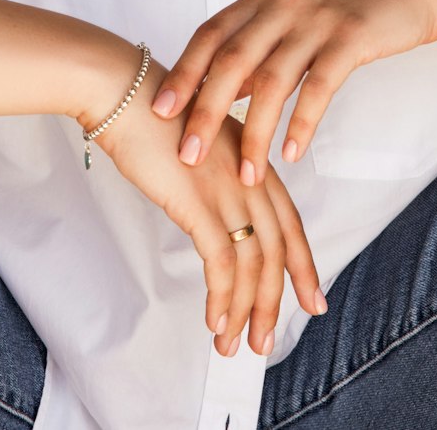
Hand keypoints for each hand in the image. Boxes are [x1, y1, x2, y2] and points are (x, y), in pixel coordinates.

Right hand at [86, 57, 324, 356]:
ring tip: (234, 345)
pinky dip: (221, 298)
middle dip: (275, 301)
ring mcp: (227, 187)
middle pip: (276, 249)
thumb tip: (217, 212)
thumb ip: (219, 173)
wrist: (125, 91)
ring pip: (253, 263)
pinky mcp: (198, 201)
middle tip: (267, 341)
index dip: (302, 265)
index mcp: (253, 160)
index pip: (289, 222)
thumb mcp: (201, 142)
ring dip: (245, 311)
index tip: (311, 299)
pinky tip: (214, 321)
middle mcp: (249, 175)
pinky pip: (221, 262)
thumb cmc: (153, 116)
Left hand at [151, 0, 436, 183]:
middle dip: (204, 110)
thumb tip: (224, 90)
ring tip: (247, 174)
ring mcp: (317, 18)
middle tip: (188, 154)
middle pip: (231, 60)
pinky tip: (293, 153)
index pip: (210, 34)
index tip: (159, 112)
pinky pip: (319, 86)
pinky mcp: (352, 36)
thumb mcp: (299, 13)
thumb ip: (262, 44)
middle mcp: (284, 1)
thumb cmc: (356, 3)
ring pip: (271, 80)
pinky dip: (301, 123)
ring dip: (254, 132)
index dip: (183, 73)